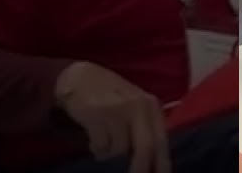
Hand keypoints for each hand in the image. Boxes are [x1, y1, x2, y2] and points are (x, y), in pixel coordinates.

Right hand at [54, 62, 169, 172]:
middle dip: (140, 170)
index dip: (162, 164)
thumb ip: (145, 128)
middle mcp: (138, 107)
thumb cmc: (111, 95)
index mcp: (151, 106)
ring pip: (120, 150)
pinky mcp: (97, 115)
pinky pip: (101, 146)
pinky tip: (95, 143)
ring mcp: (118, 111)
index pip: (161, 141)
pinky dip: (98, 150)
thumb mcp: (135, 106)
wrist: (80, 77)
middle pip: (145, 148)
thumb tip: (152, 161)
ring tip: (105, 150)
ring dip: (112, 157)